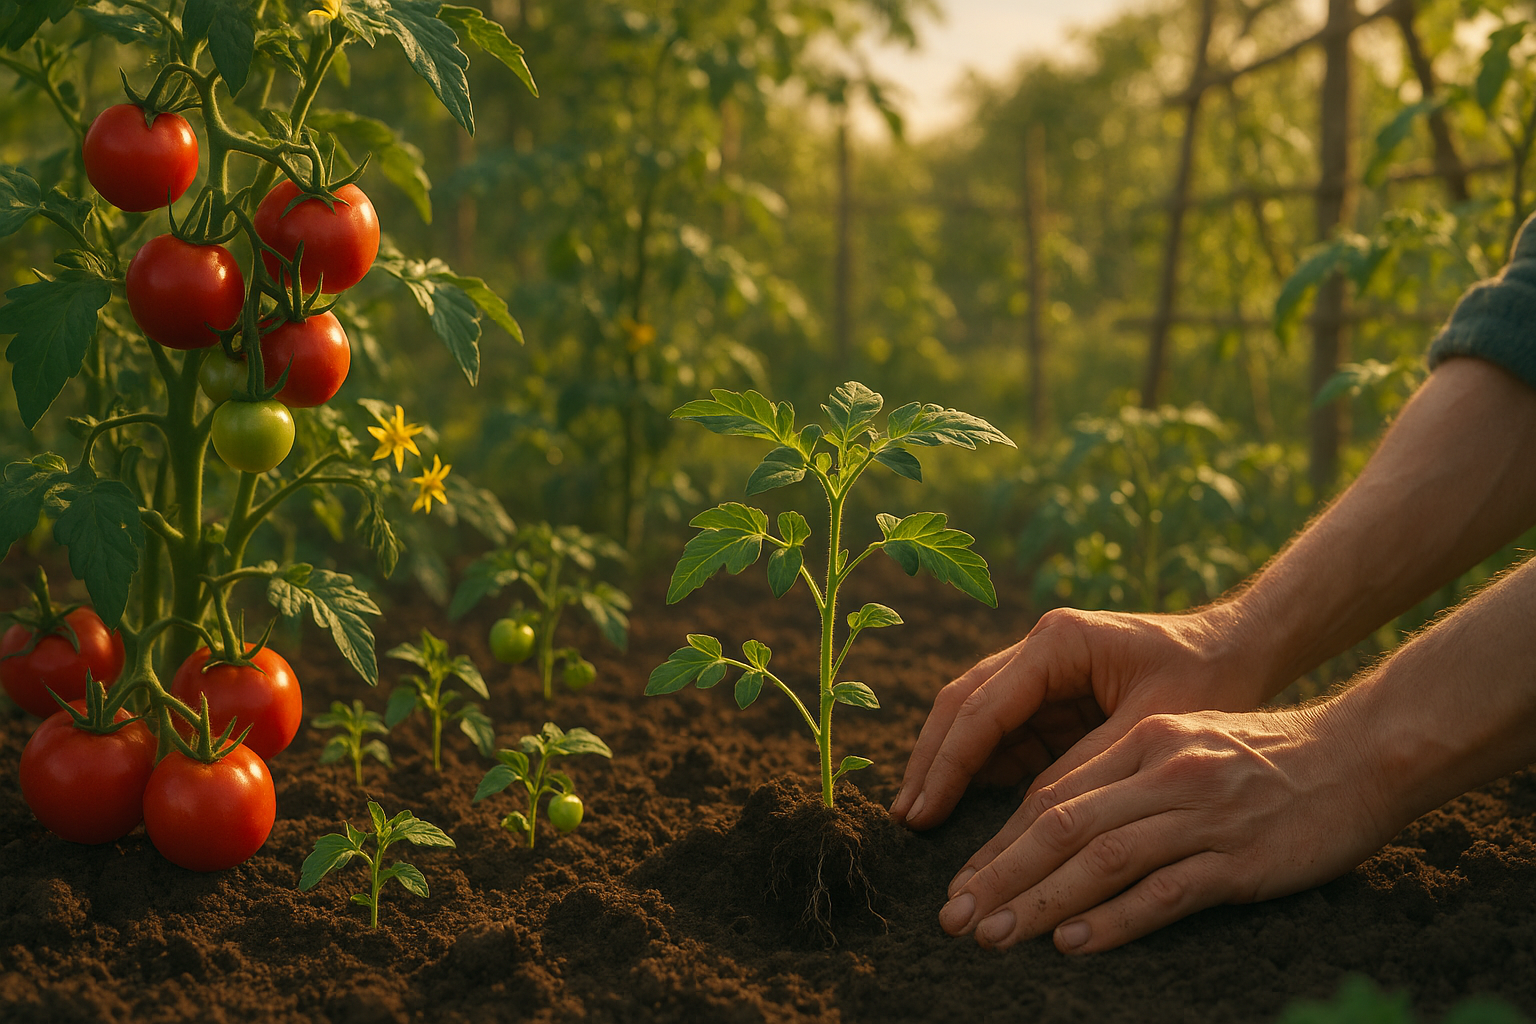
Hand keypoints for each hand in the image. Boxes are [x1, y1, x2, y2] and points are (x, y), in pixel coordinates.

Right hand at [890, 604, 1273, 829]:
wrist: (1245, 650)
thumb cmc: (1208, 681)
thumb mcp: (1149, 729)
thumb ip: (1084, 768)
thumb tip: (1025, 820)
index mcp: (1058, 643)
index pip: (983, 708)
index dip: (948, 764)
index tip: (922, 813)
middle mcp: (1039, 649)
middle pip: (962, 706)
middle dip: (932, 763)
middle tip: (905, 819)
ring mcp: (1042, 672)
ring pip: (975, 720)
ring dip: (949, 767)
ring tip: (920, 819)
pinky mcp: (1054, 697)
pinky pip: (1005, 734)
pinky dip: (982, 769)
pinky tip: (961, 807)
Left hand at [938, 704, 1397, 953]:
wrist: (1360, 756)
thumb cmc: (1266, 756)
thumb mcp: (1184, 742)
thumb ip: (1123, 774)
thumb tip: (1054, 822)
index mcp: (1142, 740)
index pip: (1052, 795)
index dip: (1000, 843)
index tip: (962, 885)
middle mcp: (1163, 771)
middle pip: (1062, 827)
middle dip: (1000, 875)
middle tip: (955, 919)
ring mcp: (1201, 815)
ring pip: (1102, 859)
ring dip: (1041, 902)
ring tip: (994, 936)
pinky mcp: (1239, 860)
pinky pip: (1166, 891)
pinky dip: (1116, 919)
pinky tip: (1074, 944)